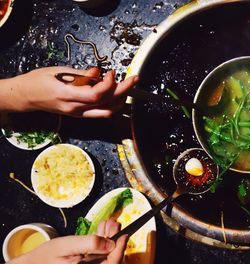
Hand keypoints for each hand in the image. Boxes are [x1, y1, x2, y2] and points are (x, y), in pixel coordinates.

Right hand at [0, 220, 127, 263]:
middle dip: (115, 240)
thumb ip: (89, 243)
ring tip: (108, 223)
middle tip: (115, 223)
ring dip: (109, 239)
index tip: (123, 235)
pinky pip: (99, 256)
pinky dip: (102, 242)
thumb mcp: (67, 245)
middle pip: (111, 260)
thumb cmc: (45, 257)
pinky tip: (102, 230)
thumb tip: (111, 243)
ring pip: (106, 256)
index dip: (120, 249)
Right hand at [1, 66, 137, 117]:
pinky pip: (101, 113)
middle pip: (106, 104)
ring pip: (107, 112)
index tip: (112, 72)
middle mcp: (75, 108)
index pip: (96, 95)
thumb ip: (81, 75)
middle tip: (133, 78)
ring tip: (128, 86)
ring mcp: (79, 114)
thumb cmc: (39, 81)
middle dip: (124, 90)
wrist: (26, 97)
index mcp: (67, 96)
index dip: (109, 84)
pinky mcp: (80, 115)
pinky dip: (113, 104)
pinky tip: (118, 94)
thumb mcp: (59, 71)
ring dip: (121, 99)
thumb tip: (99, 73)